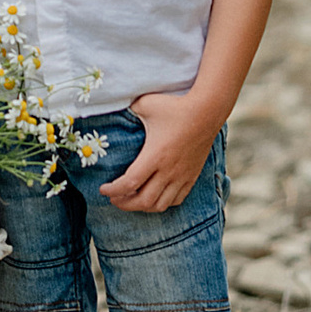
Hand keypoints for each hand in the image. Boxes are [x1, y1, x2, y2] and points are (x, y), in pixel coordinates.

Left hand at [101, 88, 219, 214]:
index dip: (113, 191)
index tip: (103, 189)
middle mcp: (168, 171)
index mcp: (154, 156)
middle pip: (143, 201)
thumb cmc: (175, 106)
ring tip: (132, 200)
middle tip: (113, 199)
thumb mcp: (145, 104)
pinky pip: (177, 200)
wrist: (207, 111)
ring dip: (142, 207)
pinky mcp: (192, 176)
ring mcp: (182, 176)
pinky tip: (154, 197)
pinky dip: (162, 204)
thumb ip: (128, 110)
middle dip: (124, 204)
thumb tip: (116, 109)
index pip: (129, 183)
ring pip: (160, 205)